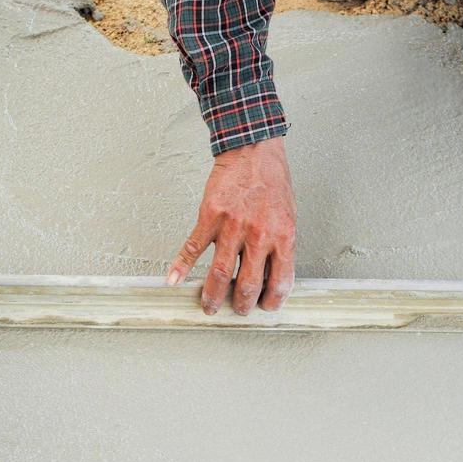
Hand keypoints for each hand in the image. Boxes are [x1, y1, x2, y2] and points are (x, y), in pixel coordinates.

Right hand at [167, 137, 296, 314]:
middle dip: (242, 304)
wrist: (253, 150)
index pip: (281, 281)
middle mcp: (259, 234)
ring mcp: (233, 226)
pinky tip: (173, 280)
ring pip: (221, 272)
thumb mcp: (289, 217)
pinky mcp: (210, 215)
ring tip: (209, 307)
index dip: (273, 300)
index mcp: (283, 237)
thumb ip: (281, 246)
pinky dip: (181, 265)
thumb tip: (273, 275)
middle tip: (237, 311)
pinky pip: (194, 246)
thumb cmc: (273, 183)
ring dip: (213, 295)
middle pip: (249, 283)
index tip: (266, 307)